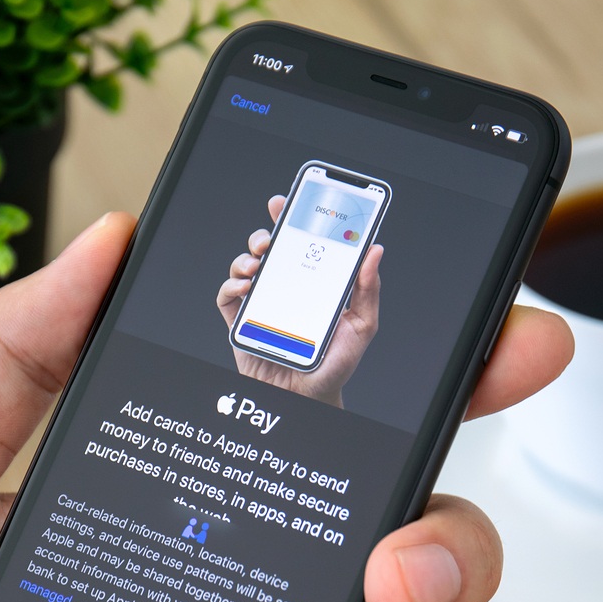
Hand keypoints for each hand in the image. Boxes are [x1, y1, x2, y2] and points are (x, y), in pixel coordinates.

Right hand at [217, 196, 382, 406]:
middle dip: (265, 234)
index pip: (301, 244)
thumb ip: (368, 290)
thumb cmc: (335, 364)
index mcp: (311, 283)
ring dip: (246, 258)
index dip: (293, 220)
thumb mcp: (362, 326)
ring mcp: (260, 303)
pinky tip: (246, 287)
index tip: (291, 203)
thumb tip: (374, 252)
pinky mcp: (240, 322)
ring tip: (258, 264)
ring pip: (244, 267)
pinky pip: (227, 297)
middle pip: (268, 250)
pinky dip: (231, 286)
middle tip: (270, 236)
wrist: (309, 398)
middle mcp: (285, 288)